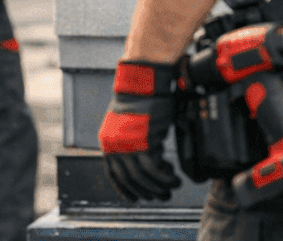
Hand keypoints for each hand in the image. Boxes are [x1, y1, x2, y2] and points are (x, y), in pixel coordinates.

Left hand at [99, 59, 181, 201]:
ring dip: (159, 187)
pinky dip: (165, 178)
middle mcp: (113, 145)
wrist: (144, 84)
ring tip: (173, 186)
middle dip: (147, 192)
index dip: (125, 189)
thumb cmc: (141, 100)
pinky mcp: (141, 142)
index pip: (113, 174)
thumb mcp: (132, 125)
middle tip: (163, 196)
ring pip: (142, 178)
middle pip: (129, 179)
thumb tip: (150, 160)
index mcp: (108, 141)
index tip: (136, 198)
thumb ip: (135, 143)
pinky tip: (174, 177)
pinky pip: (154, 170)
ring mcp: (126, 144)